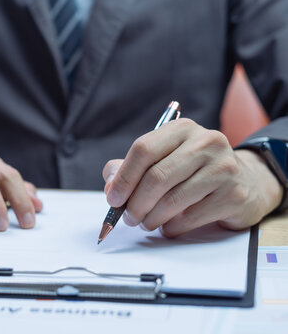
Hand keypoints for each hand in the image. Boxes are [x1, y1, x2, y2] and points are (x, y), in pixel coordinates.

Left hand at [102, 118, 281, 236]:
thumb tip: (111, 188)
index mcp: (181, 129)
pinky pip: (190, 217)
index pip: (143, 149)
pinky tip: (169, 226)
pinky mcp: (234, 194)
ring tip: (147, 223)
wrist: (245, 182)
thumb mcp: (162, 160)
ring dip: (151, 218)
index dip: (124, 177)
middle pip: (157, 177)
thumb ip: (130, 169)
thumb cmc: (192, 172)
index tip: (112, 199)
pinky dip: (172, 227)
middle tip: (129, 218)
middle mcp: (206, 142)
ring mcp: (224, 167)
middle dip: (136, 203)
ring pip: (172, 200)